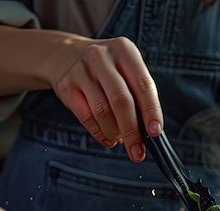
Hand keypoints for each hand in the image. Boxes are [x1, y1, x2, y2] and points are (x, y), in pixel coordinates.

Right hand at [47, 36, 162, 161]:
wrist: (64, 55)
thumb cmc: (106, 68)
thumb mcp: (125, 68)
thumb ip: (138, 94)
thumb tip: (149, 130)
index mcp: (124, 50)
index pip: (143, 85)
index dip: (151, 111)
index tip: (155, 132)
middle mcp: (101, 57)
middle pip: (121, 100)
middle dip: (131, 131)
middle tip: (138, 151)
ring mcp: (81, 70)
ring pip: (102, 112)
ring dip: (114, 133)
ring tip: (120, 139)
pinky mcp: (66, 86)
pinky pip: (86, 117)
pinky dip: (99, 133)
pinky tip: (108, 138)